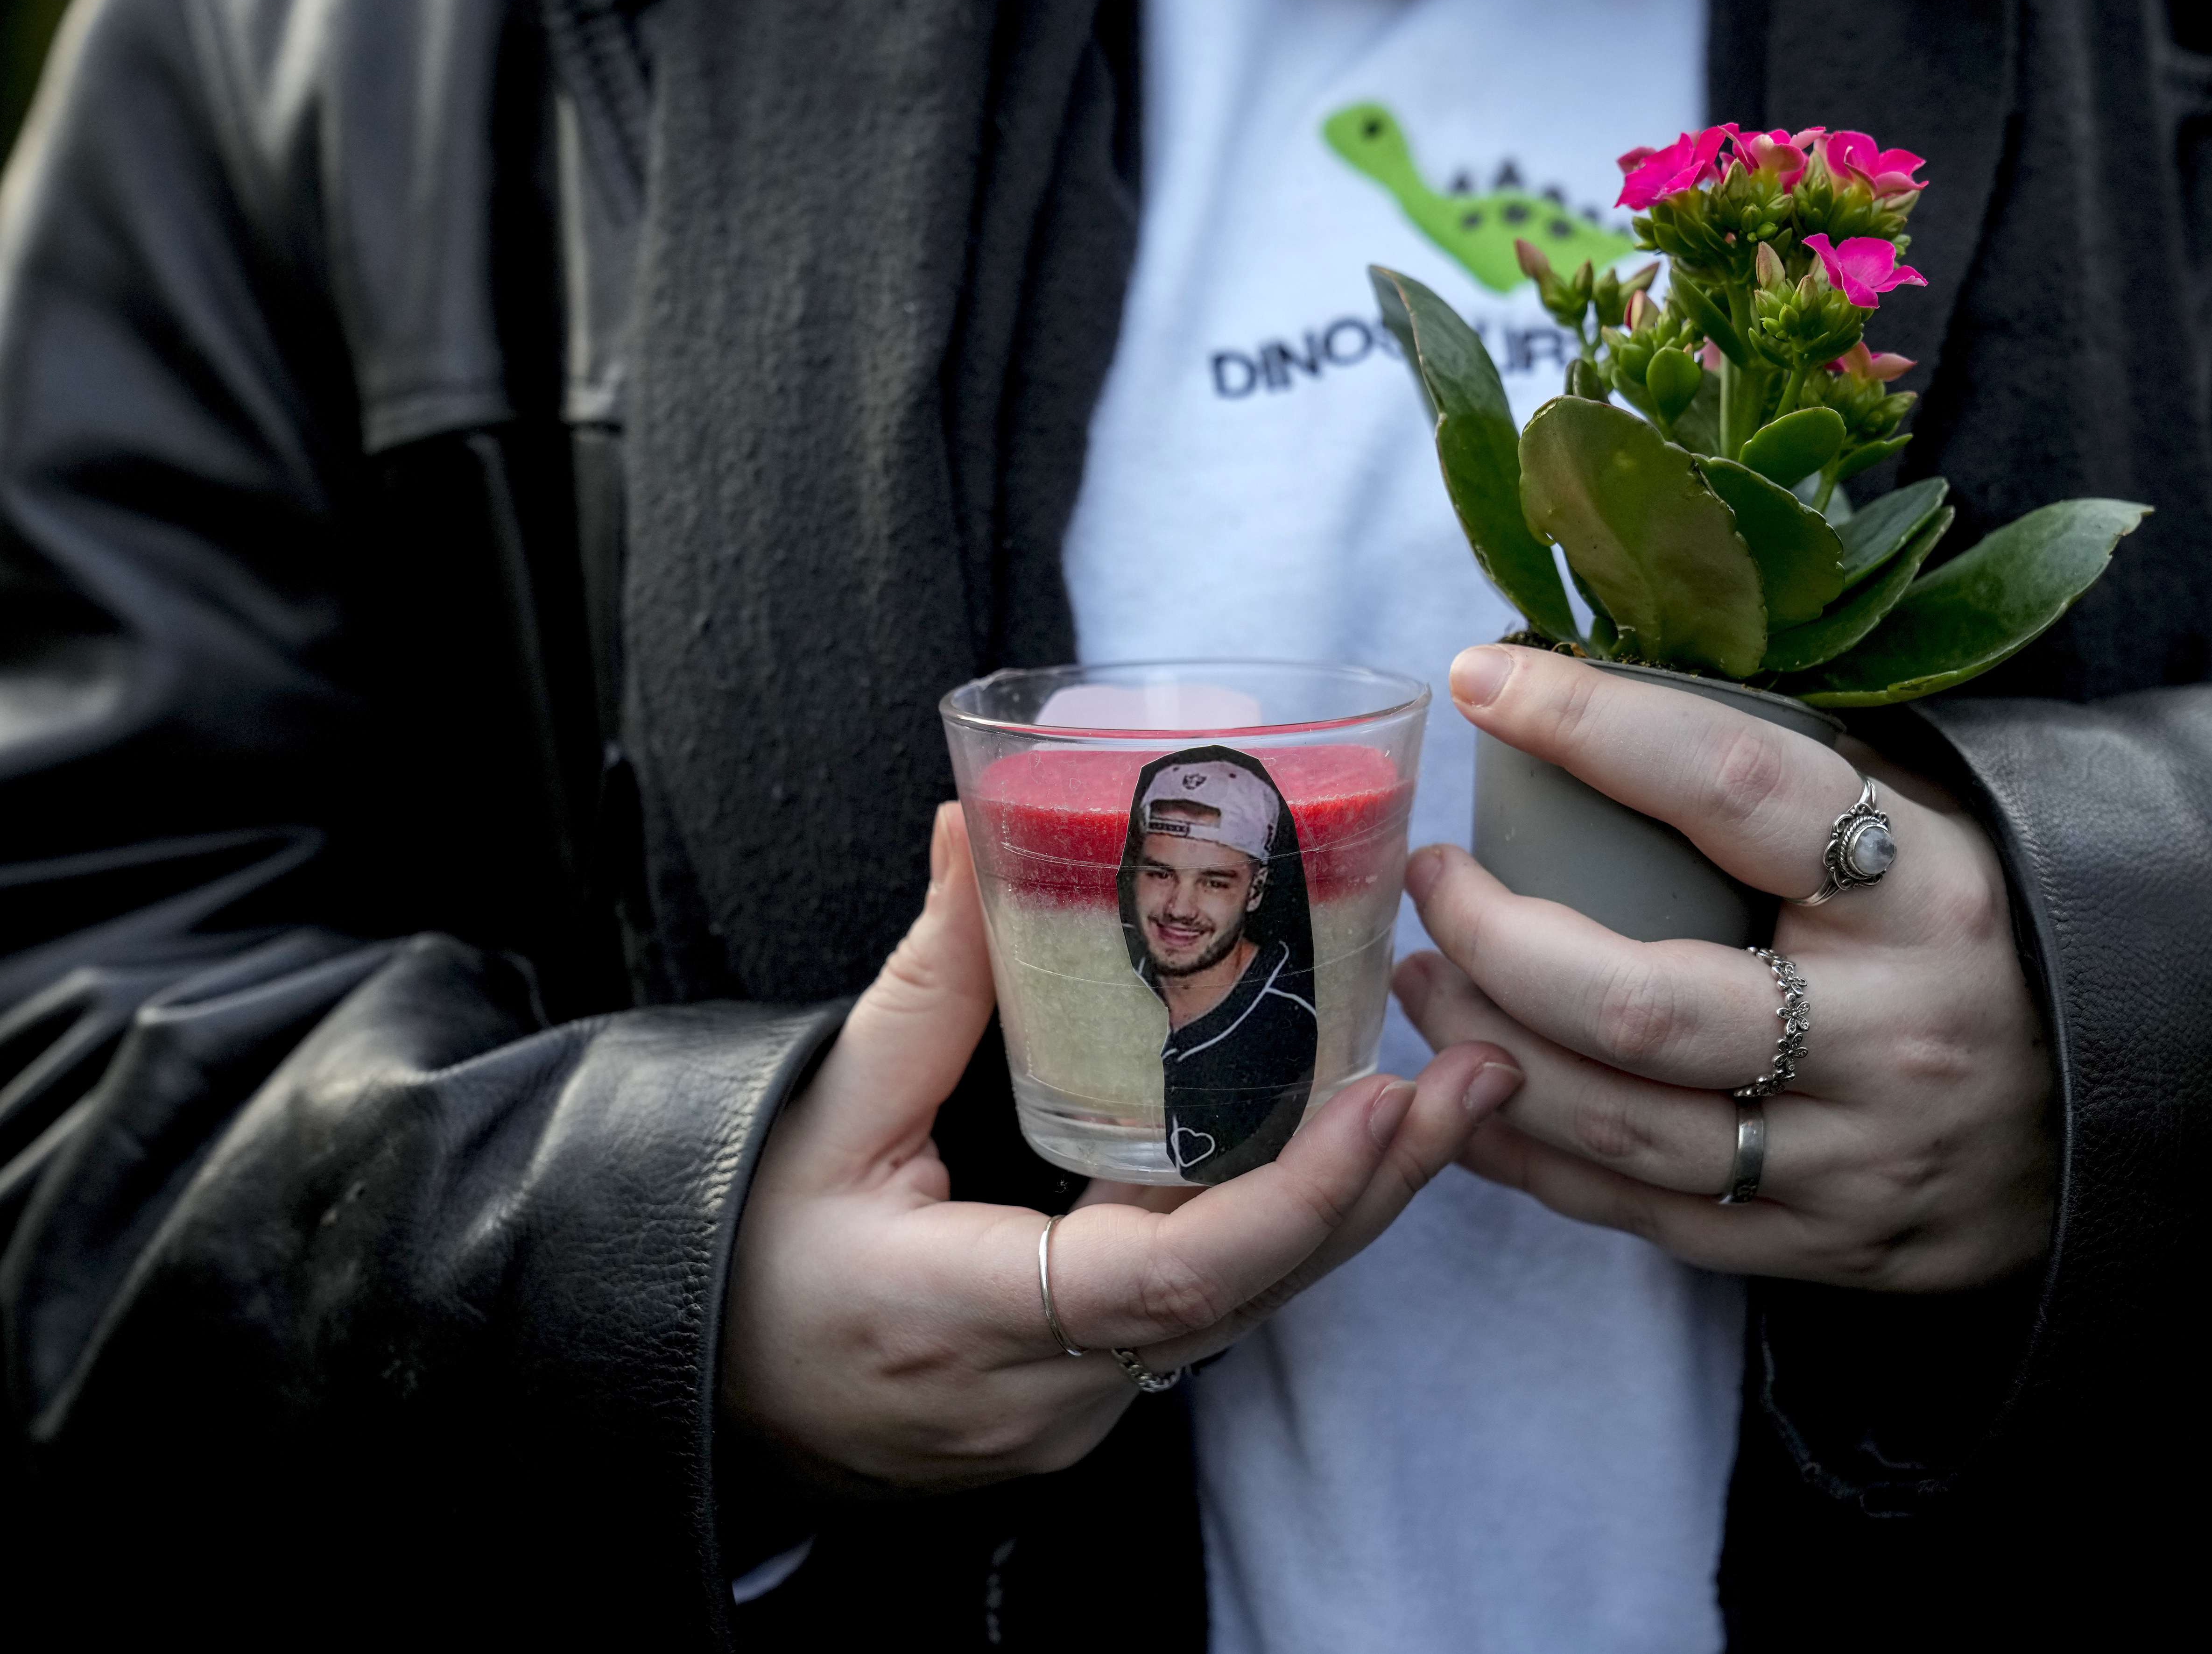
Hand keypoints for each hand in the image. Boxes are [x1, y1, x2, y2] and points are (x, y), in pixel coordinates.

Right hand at [721, 803, 1522, 1488]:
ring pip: (1243, 1309)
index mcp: (960, 1316)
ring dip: (1348, 1202)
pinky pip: (1209, 1313)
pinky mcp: (1091, 1396)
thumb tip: (972, 827)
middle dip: (1374, 1186)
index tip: (1380, 1101)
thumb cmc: (743, 1247)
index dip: (1290, 1195)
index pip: (1167, 1280)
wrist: (706, 1383)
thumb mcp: (825, 1110)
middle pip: (1246, 1296)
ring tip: (1451, 1094)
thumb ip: (926, 982)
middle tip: (1480, 1075)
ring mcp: (1075, 1410)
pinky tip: (1349, 1145)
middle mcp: (1042, 1391)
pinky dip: (1282, 1226)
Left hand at [1396, 645, 2053, 1291]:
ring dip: (1485, 1052)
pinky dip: (1528, 1154)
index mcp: (1932, 893)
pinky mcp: (1830, 1250)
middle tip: (1432, 882)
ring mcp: (1861, 1160)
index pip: (1735, 785)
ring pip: (1622, 1126)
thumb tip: (1598, 694)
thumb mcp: (1928, 830)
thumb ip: (1793, 780)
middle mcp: (1897, 1034)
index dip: (1595, 724)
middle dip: (1499, 940)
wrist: (2125, 1112)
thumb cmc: (1982, 936)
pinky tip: (1466, 1091)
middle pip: (1644, 1003)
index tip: (1485, 681)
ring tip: (1423, 981)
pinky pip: (1640, 1215)